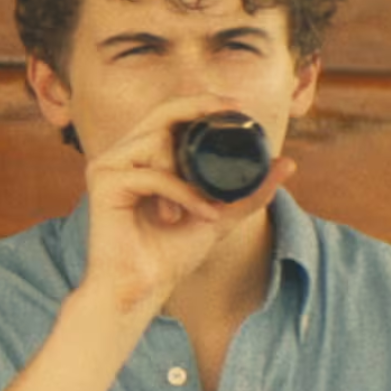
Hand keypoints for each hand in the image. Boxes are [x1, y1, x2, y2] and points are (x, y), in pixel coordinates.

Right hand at [76, 94, 294, 320]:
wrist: (143, 288)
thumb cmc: (171, 254)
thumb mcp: (220, 215)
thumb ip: (249, 192)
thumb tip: (287, 163)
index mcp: (141, 157)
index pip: (169, 114)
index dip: (202, 102)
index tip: (239, 108)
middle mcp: (121, 155)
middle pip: (161, 112)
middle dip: (200, 107)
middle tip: (235, 113)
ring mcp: (108, 166)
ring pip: (158, 142)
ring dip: (192, 175)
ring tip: (208, 209)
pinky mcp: (103, 183)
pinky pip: (152, 174)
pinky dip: (181, 194)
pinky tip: (197, 215)